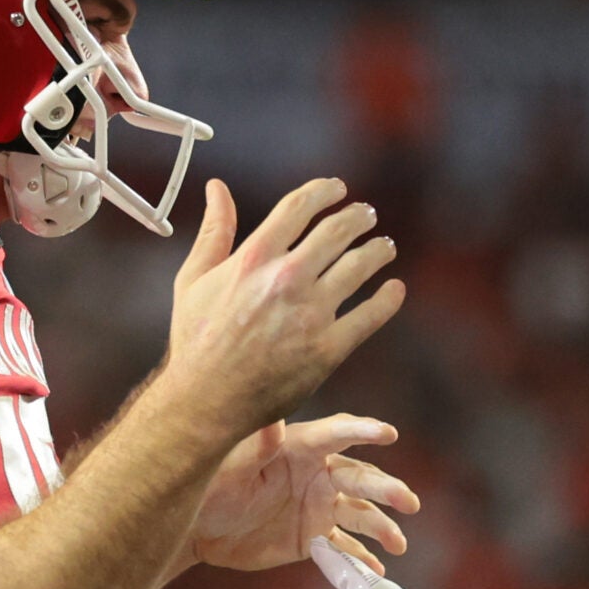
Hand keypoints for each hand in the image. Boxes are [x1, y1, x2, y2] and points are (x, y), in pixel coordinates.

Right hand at [162, 179, 403, 442]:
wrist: (206, 401)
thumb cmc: (195, 340)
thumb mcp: (194, 279)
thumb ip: (214, 231)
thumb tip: (217, 187)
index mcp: (254, 257)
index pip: (300, 206)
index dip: (324, 191)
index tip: (338, 189)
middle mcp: (286, 279)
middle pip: (337, 231)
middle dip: (358, 218)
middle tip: (366, 216)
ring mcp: (310, 314)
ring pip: (359, 267)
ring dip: (378, 251)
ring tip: (385, 248)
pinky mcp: (328, 349)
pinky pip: (371, 315)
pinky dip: (389, 299)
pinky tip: (395, 289)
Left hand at [193, 415, 417, 574]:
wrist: (198, 530)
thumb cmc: (209, 488)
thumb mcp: (230, 468)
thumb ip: (255, 447)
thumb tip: (273, 422)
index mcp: (299, 448)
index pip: (337, 435)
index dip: (362, 432)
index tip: (387, 433)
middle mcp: (317, 474)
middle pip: (359, 477)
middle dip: (385, 488)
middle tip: (408, 501)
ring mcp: (319, 506)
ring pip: (360, 513)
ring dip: (382, 526)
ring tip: (399, 543)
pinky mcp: (314, 536)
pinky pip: (345, 546)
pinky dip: (363, 556)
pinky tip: (379, 568)